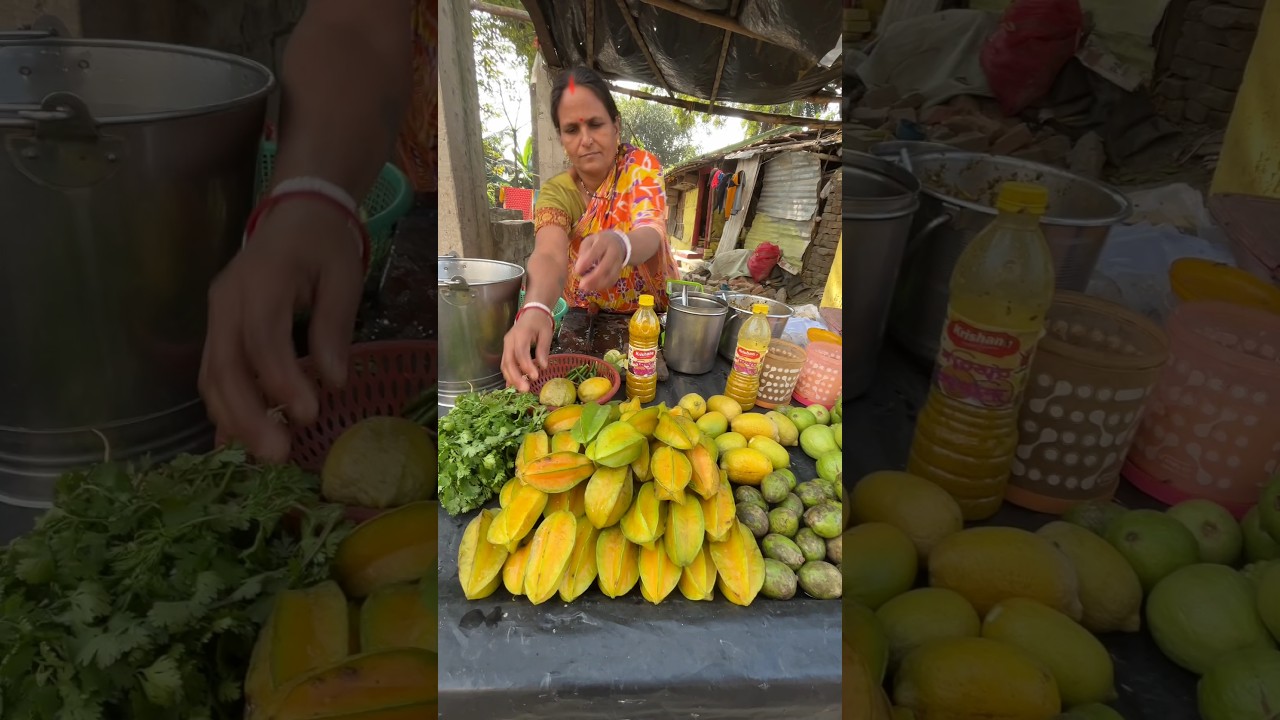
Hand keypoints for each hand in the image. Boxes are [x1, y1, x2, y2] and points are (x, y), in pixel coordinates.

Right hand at [198, 198, 363, 462]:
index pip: (262, 336)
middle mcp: (226, 300)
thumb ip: (334, 327)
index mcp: (260, 279)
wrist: (295, 216)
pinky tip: (236, 442)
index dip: (281, 379)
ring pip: (210, 374)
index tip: (308, 414)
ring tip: (261, 455)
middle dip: (248, 414)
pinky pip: (211, 374)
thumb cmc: (322, 246)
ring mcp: (215, 316)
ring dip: (232, 419)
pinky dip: (223, 408)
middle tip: (276, 454)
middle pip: (224, 363)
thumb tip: (334, 381)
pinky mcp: (216, 330)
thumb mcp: (342, 277)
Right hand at [501, 309, 554, 392]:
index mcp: (520, 334)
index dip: (526, 365)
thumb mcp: (546, 333)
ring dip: (511, 378)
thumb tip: (543, 366)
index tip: (535, 376)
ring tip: (520, 390)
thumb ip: (543, 349)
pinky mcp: (506, 350)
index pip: (520, 352)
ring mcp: (506, 346)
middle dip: (516, 376)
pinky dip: (508, 375)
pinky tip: (513, 386)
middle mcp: (509, 340)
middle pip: (508, 360)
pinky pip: (505, 364)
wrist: (531, 313)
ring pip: (504, 364)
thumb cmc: (539, 323)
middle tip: (525, 389)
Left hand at [574, 230, 625, 292]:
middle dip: (593, 278)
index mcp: (603, 242)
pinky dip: (602, 286)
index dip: (586, 263)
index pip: (595, 252)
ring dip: (597, 285)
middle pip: (605, 267)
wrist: (618, 243)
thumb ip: (583, 252)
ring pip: (610, 276)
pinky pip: (612, 280)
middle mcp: (613, 252)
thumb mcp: (589, 241)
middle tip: (581, 285)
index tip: (576, 271)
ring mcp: (618, 262)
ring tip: (585, 289)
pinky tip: (593, 288)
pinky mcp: (619, 271)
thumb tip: (579, 268)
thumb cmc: (598, 243)